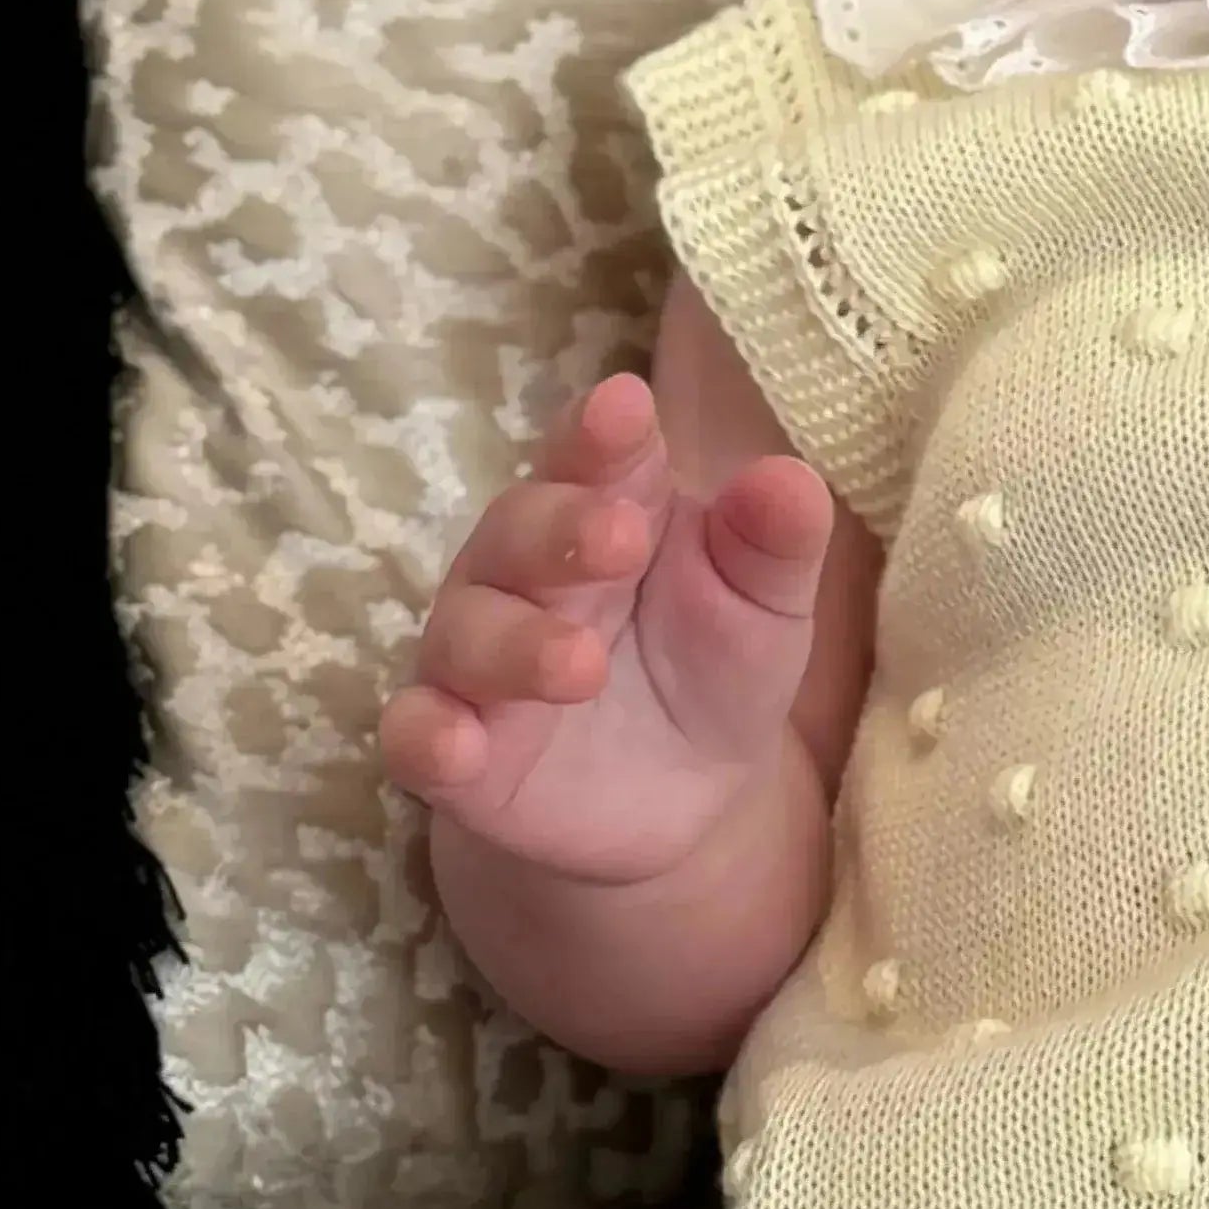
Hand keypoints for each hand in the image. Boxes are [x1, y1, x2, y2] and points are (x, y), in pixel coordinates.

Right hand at [380, 371, 835, 884]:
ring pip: (468, 631)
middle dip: (562, 527)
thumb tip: (792, 479)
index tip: (624, 406)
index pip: (592, 456)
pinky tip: (457, 746)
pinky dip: (427, 735)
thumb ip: (775, 543)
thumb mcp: (765, 608)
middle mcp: (523, 572)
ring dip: (516, 643)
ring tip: (580, 665)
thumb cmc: (716, 667)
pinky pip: (416, 733)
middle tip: (622, 537)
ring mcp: (479, 658)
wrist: (685, 801)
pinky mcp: (454, 749)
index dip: (600, 435)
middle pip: (518, 529)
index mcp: (603, 509)